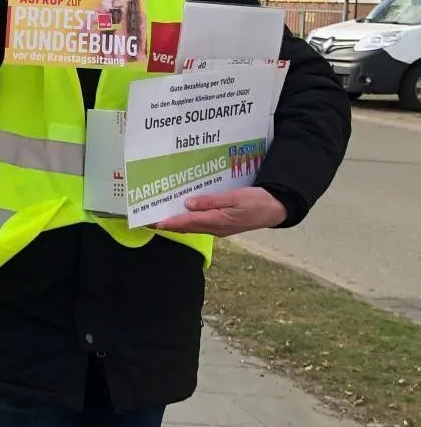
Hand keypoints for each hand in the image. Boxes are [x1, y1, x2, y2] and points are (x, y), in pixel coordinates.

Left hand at [151, 187, 287, 236]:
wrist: (277, 208)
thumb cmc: (257, 201)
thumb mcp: (235, 197)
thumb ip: (211, 201)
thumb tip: (188, 203)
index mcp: (218, 221)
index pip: (187, 223)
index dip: (169, 222)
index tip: (152, 222)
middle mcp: (216, 228)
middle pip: (187, 227)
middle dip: (168, 224)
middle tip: (149, 219)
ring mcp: (219, 228)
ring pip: (193, 226)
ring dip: (177, 223)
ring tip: (161, 215)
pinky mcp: (223, 225)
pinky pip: (201, 224)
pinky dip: (188, 220)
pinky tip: (183, 212)